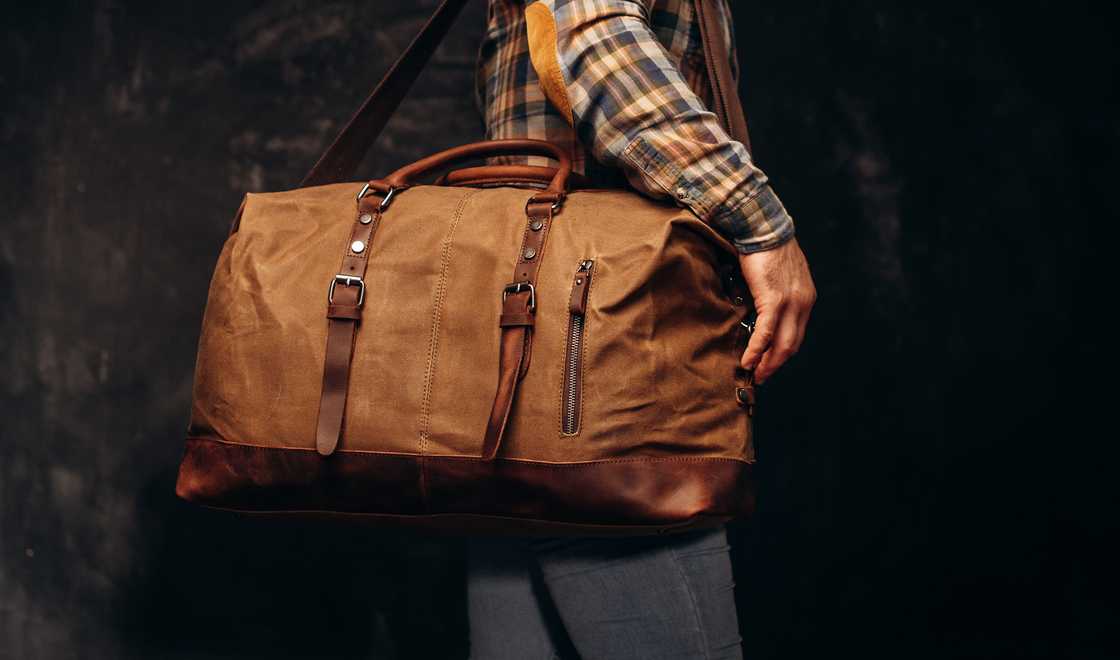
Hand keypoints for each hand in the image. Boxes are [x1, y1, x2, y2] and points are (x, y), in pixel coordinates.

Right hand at [738, 237, 815, 383]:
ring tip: (755, 374)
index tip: (770, 362)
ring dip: (767, 363)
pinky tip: (748, 361)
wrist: (763, 227)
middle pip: (792, 344)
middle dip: (776, 363)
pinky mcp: (773, 300)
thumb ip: (778, 292)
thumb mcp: (780, 274)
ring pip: (781, 343)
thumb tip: (764, 306)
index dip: (783, 352)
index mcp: (806, 298)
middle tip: (762, 375)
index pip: (797, 334)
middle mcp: (803, 303)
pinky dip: (756, 350)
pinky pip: (765, 333)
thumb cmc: (767, 246)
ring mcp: (790, 303)